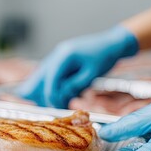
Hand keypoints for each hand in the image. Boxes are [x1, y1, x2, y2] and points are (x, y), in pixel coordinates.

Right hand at [16, 26, 137, 107]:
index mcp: (64, 56)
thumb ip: (75, 85)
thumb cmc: (104, 57)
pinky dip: (54, 88)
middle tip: (58, 105)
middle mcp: (56, 55)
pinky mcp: (58, 62)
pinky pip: (49, 78)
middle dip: (46, 95)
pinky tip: (65, 94)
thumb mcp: (92, 74)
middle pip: (39, 79)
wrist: (110, 44)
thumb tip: (61, 96)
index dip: (52, 95)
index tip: (58, 106)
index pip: (50, 79)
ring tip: (63, 101)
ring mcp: (55, 58)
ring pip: (41, 79)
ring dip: (49, 92)